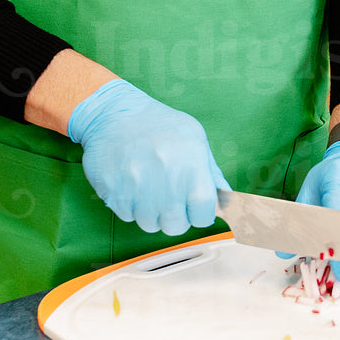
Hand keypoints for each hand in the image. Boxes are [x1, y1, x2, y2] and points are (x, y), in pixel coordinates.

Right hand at [67, 79, 228, 234]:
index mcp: (192, 165)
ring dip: (151, 212)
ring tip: (148, 187)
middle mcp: (165, 178)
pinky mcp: (113, 192)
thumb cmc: (159, 124)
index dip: (201, 214)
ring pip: (150, 224)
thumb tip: (226, 202)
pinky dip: (130, 206)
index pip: (204, 214)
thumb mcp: (195, 138)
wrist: (113, 113)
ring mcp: (137, 187)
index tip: (195, 208)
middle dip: (176, 217)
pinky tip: (131, 183)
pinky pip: (127, 216)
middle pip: (176, 226)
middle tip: (170, 197)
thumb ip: (212, 173)